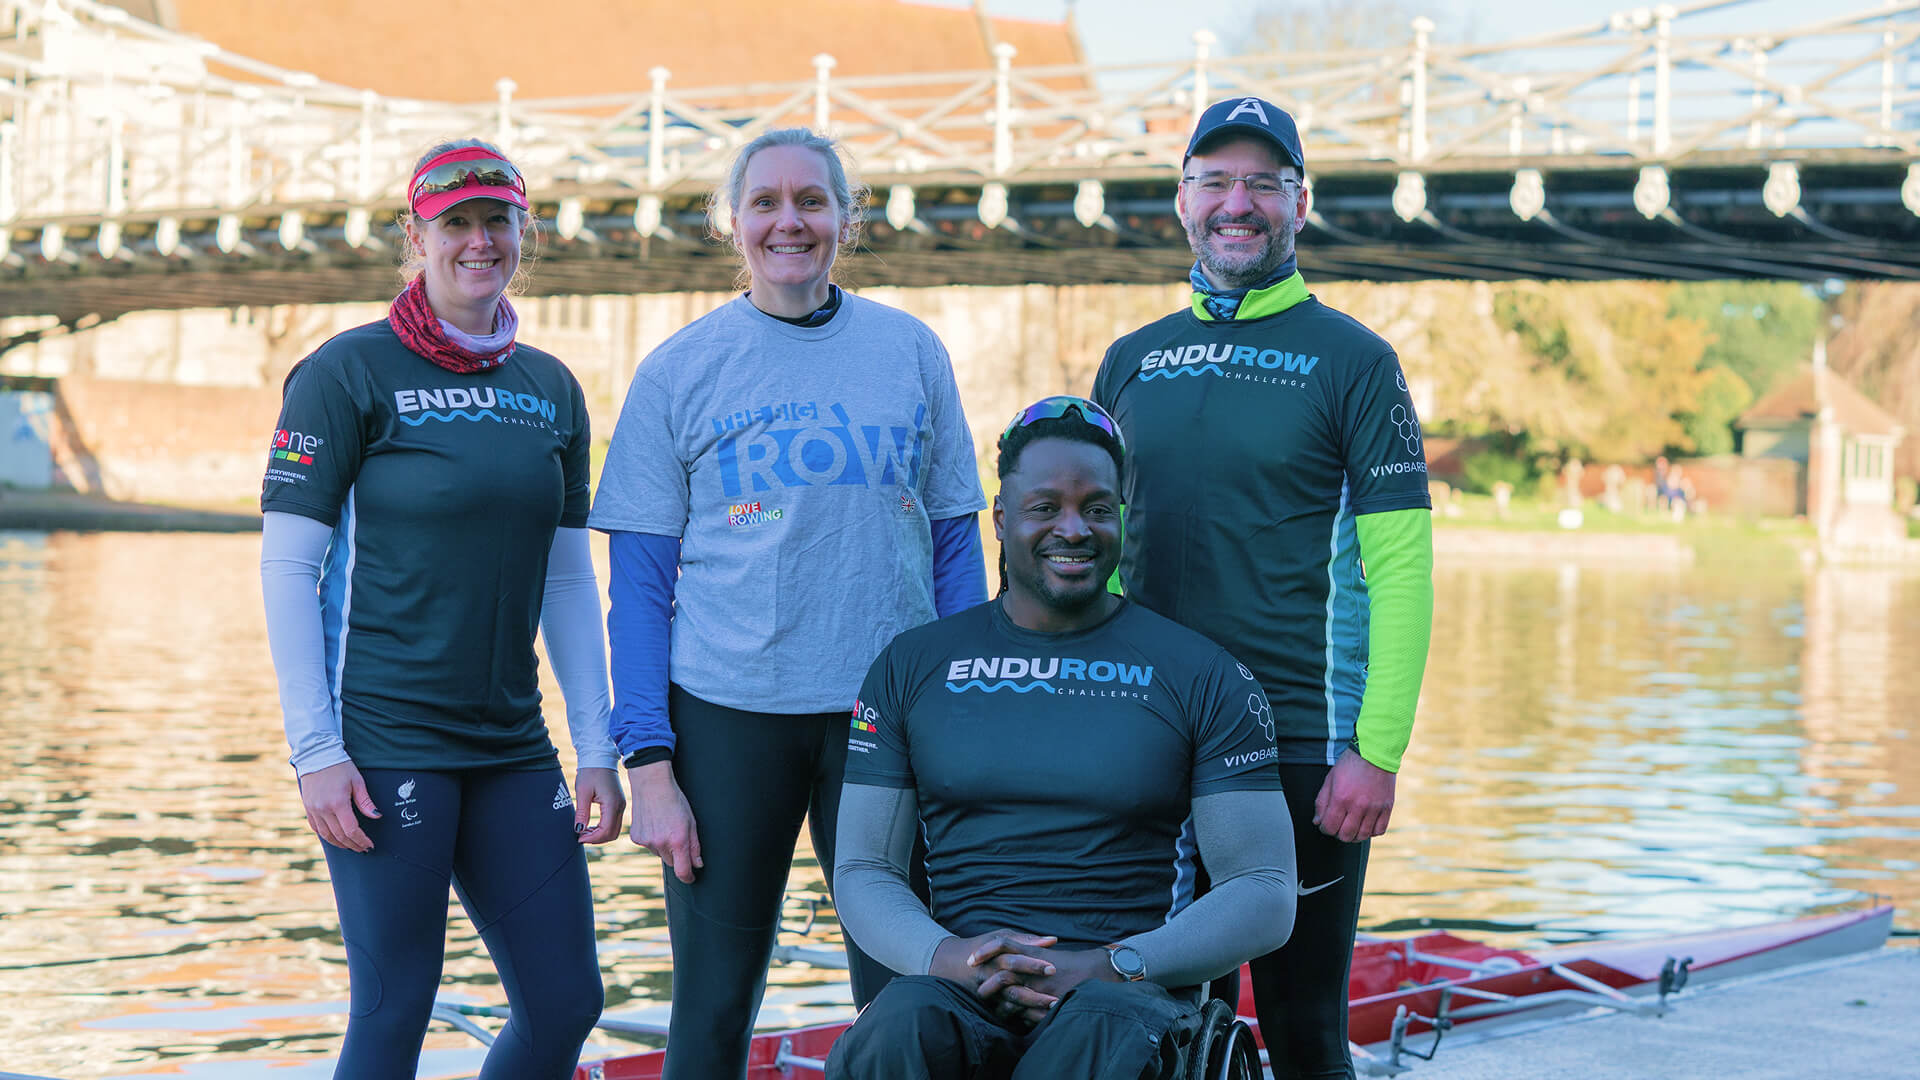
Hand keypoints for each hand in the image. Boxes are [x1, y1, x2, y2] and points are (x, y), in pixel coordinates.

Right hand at [297, 760, 379, 852]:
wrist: (317, 756)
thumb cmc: (340, 767)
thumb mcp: (357, 781)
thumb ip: (366, 801)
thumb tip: (377, 816)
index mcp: (337, 803)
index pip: (351, 830)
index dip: (361, 840)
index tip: (369, 845)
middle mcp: (323, 809)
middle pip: (339, 836)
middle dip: (353, 845)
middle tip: (363, 848)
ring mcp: (313, 810)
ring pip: (327, 835)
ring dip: (340, 844)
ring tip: (352, 846)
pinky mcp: (308, 808)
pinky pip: (317, 828)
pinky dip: (327, 837)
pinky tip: (336, 839)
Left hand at [573, 767, 626, 844]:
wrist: (600, 758)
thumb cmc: (590, 772)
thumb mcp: (582, 792)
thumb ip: (582, 812)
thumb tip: (579, 830)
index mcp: (612, 804)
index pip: (606, 830)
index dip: (592, 838)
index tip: (578, 837)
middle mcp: (620, 806)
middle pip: (612, 834)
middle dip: (597, 839)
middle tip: (580, 836)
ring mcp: (621, 805)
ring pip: (614, 830)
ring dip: (600, 834)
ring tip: (584, 831)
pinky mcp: (618, 804)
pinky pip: (614, 823)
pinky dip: (604, 828)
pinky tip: (591, 826)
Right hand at [627, 761, 701, 882]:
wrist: (652, 785)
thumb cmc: (675, 800)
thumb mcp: (692, 821)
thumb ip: (695, 845)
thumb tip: (698, 864)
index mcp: (678, 840)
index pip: (682, 871)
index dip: (688, 878)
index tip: (691, 878)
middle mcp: (661, 844)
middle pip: (671, 862)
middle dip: (677, 856)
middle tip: (678, 837)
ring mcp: (647, 842)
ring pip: (659, 853)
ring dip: (664, 846)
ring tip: (665, 825)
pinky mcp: (636, 837)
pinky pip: (648, 845)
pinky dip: (652, 839)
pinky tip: (654, 823)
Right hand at [930, 929, 1062, 1029]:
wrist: (953, 964)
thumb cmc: (983, 946)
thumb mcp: (1000, 937)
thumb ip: (1026, 940)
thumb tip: (1054, 940)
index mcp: (993, 957)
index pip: (1014, 961)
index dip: (1033, 965)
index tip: (1053, 968)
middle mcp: (989, 976)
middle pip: (1012, 985)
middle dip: (1034, 993)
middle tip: (1057, 997)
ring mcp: (987, 993)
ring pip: (1009, 1002)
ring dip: (1031, 1007)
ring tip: (1052, 1009)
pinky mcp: (987, 1005)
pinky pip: (1005, 1014)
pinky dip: (1022, 1017)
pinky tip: (1040, 1018)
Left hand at [1313, 747, 1395, 841]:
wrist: (1375, 752)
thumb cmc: (1350, 765)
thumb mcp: (1330, 779)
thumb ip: (1322, 802)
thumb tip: (1318, 822)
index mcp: (1341, 798)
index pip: (1330, 827)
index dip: (1325, 829)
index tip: (1326, 824)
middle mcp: (1358, 805)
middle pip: (1346, 835)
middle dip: (1338, 834)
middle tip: (1338, 825)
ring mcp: (1375, 808)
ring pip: (1363, 835)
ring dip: (1354, 835)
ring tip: (1351, 826)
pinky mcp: (1387, 807)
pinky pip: (1379, 830)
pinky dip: (1371, 832)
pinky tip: (1365, 824)